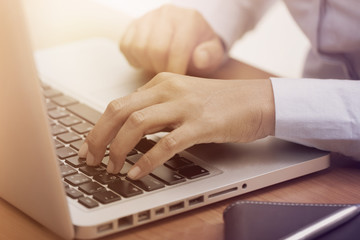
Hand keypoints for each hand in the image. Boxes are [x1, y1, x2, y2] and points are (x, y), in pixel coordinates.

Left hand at [79, 73, 274, 178]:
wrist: (257, 100)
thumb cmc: (220, 103)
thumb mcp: (182, 98)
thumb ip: (157, 110)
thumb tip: (129, 134)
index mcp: (161, 83)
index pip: (118, 104)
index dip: (98, 128)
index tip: (89, 148)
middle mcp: (168, 90)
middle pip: (119, 112)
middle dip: (98, 138)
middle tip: (91, 160)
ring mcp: (185, 106)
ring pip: (137, 125)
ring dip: (118, 149)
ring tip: (113, 168)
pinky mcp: (201, 124)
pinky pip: (166, 144)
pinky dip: (147, 160)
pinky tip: (137, 172)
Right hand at [120, 4, 224, 75]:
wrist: (188, 38)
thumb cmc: (201, 50)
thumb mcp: (214, 55)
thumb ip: (210, 57)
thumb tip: (200, 58)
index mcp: (189, 19)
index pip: (177, 48)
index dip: (176, 70)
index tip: (178, 80)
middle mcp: (167, 13)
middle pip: (155, 49)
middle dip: (161, 69)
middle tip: (168, 75)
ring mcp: (148, 17)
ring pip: (139, 48)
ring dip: (148, 65)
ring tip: (160, 67)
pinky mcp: (133, 25)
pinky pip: (126, 46)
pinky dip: (135, 60)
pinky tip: (149, 61)